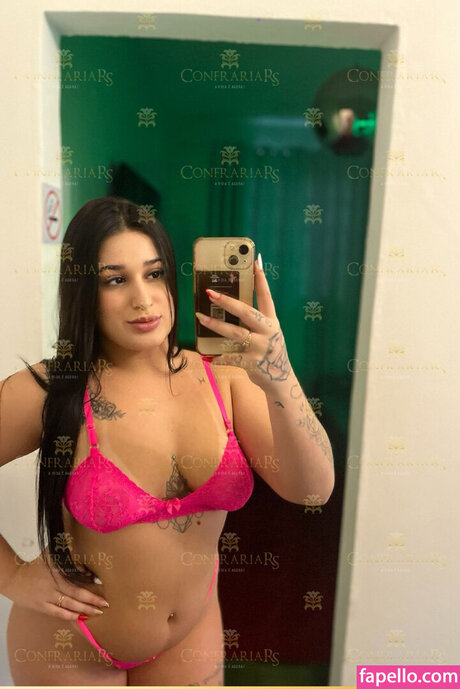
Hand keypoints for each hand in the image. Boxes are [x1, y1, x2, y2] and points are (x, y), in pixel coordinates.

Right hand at [3, 551, 108, 620]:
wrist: (14, 579)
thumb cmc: (34, 565)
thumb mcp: (50, 555)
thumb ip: (66, 555)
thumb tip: (82, 558)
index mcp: (57, 572)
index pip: (76, 579)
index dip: (89, 584)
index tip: (101, 586)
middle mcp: (53, 585)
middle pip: (76, 594)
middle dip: (92, 600)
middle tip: (105, 604)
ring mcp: (47, 598)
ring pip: (69, 605)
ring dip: (84, 609)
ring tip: (97, 612)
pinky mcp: (42, 607)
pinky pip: (58, 613)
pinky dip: (70, 616)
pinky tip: (80, 618)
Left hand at [196, 257, 291, 388]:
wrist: (281, 379)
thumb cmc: (270, 352)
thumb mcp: (269, 333)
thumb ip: (256, 320)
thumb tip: (234, 305)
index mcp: (272, 321)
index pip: (267, 297)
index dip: (261, 280)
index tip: (255, 263)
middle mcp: (268, 332)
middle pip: (246, 312)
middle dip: (227, 302)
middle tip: (210, 293)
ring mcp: (260, 347)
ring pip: (235, 333)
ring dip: (216, 325)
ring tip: (200, 317)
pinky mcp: (252, 363)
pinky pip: (231, 357)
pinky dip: (219, 358)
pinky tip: (208, 357)